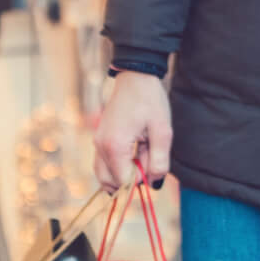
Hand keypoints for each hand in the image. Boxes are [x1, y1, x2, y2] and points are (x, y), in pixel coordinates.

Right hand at [94, 71, 171, 192]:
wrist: (135, 76)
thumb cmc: (150, 101)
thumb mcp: (162, 131)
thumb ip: (159, 161)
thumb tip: (153, 184)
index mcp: (114, 146)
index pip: (124, 182)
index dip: (141, 180)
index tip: (153, 163)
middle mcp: (100, 147)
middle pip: (110, 183)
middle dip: (131, 178)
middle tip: (147, 157)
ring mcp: (97, 143)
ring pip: (105, 175)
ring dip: (124, 172)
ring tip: (142, 151)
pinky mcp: (99, 139)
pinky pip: (104, 164)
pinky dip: (118, 165)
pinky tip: (135, 149)